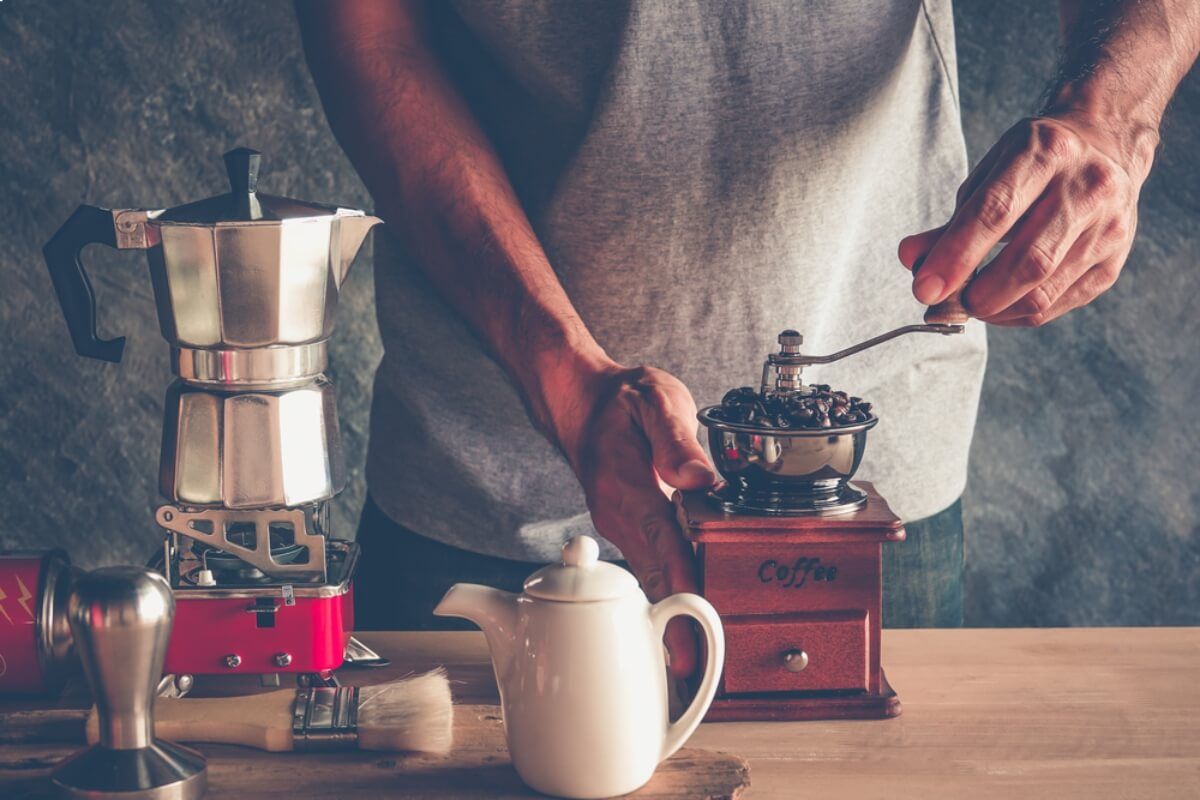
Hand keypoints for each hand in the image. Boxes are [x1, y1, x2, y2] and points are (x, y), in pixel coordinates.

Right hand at [549, 364, 715, 677]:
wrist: (580, 404)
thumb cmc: (620, 401)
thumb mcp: (654, 400)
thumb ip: (676, 438)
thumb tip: (699, 477)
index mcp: (627, 488)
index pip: (661, 545)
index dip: (680, 587)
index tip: (690, 629)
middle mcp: (619, 517)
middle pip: (651, 578)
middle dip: (671, 625)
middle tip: (692, 673)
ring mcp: (619, 528)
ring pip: (647, 579)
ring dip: (668, 618)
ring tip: (692, 666)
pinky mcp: (625, 530)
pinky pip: (646, 569)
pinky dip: (664, 597)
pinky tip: (681, 625)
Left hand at [899, 114, 1155, 325]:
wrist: (1104, 146)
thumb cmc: (1034, 163)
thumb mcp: (988, 176)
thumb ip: (949, 223)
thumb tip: (912, 260)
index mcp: (1046, 152)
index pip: (996, 212)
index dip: (956, 256)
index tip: (925, 289)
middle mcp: (1087, 186)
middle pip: (1028, 260)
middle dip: (977, 294)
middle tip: (945, 304)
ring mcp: (1108, 225)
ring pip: (1044, 291)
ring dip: (995, 310)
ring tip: (969, 303)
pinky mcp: (1114, 259)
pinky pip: (1057, 304)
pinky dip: (1017, 315)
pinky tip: (999, 305)